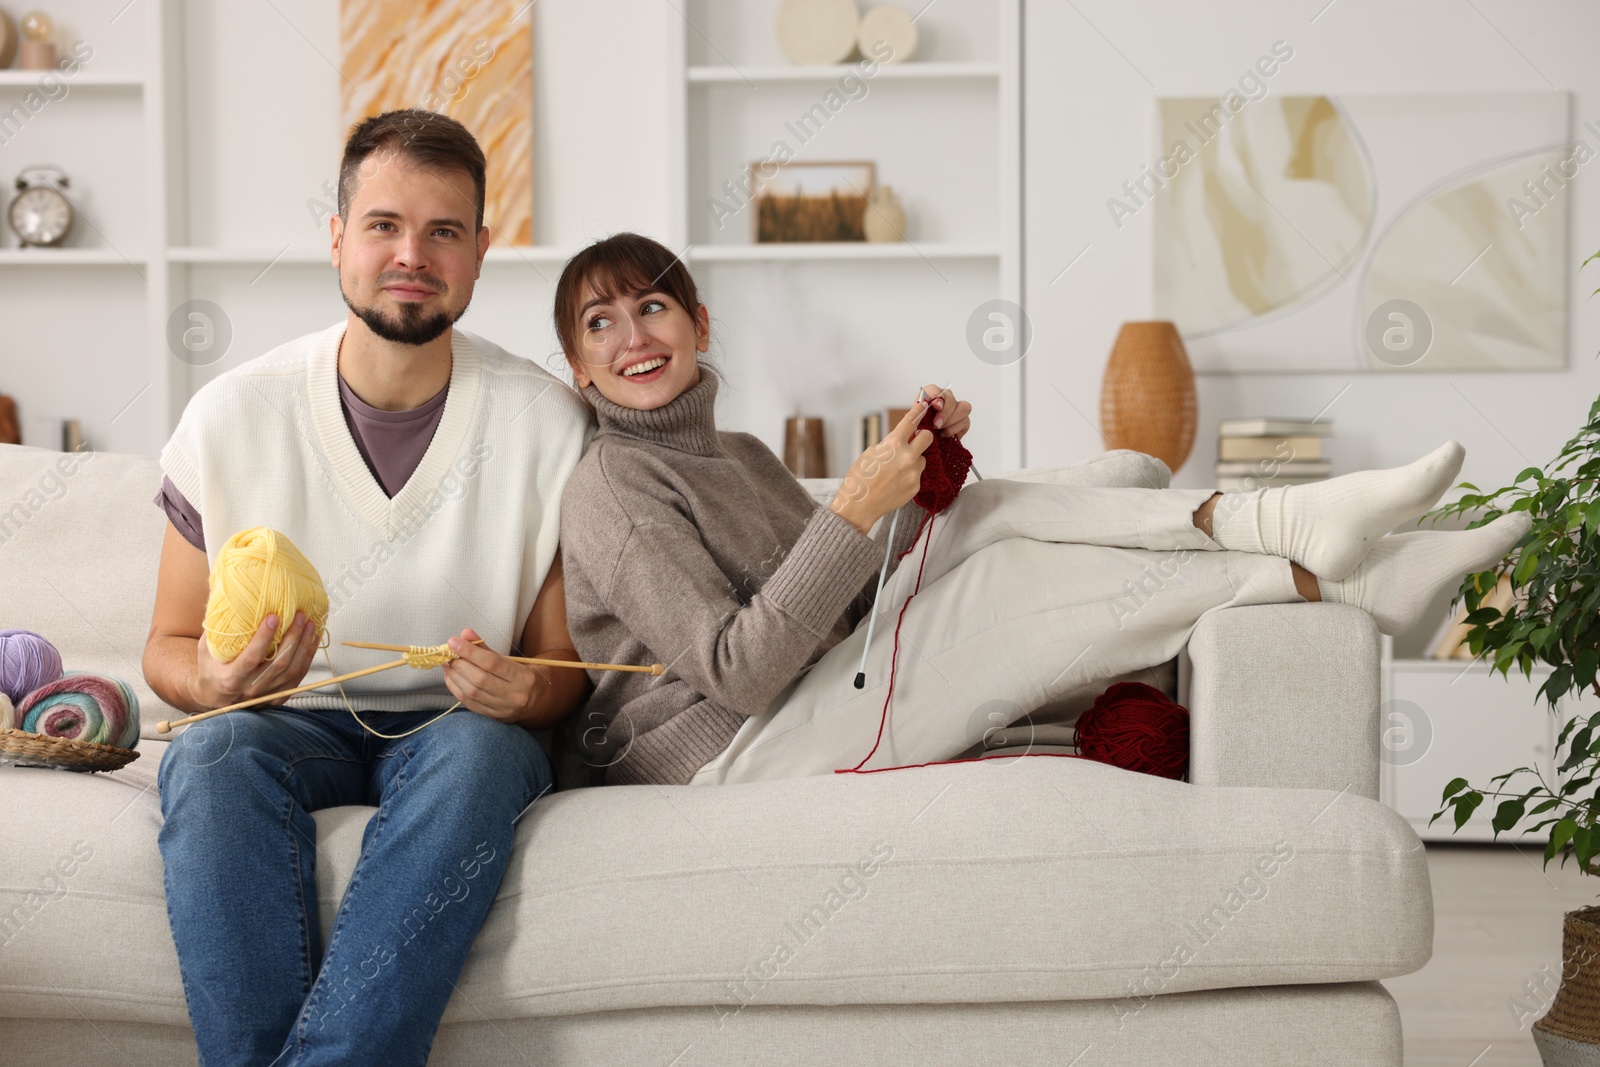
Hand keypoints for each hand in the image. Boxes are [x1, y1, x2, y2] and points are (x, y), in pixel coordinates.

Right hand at [194, 610, 321, 708]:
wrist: (216, 700)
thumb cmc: (211, 671)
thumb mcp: (206, 652)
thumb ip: (216, 631)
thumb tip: (226, 598)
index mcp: (230, 679)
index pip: (250, 659)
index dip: (263, 638)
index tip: (273, 617)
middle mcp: (250, 689)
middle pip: (278, 663)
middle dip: (292, 637)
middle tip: (299, 616)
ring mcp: (267, 694)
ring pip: (292, 669)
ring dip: (304, 645)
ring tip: (310, 624)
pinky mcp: (279, 696)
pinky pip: (299, 676)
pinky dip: (308, 656)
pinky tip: (313, 639)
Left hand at [441, 628, 547, 725]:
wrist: (536, 702)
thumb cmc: (521, 676)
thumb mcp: (510, 660)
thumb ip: (485, 648)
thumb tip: (465, 634)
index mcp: (522, 677)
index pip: (492, 663)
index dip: (470, 652)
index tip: (453, 642)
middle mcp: (514, 695)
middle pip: (480, 679)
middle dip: (460, 664)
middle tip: (448, 654)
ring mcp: (503, 709)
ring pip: (472, 692)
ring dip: (455, 676)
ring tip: (447, 665)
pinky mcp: (493, 717)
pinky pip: (469, 703)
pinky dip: (456, 689)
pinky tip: (451, 678)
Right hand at [829, 400, 934, 535]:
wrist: (859, 506)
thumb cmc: (860, 479)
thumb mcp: (870, 453)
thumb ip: (889, 444)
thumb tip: (900, 439)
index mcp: (893, 445)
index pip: (911, 421)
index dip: (918, 411)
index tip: (924, 405)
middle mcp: (907, 457)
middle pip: (927, 437)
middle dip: (922, 437)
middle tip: (913, 441)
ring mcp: (913, 473)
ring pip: (922, 458)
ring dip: (914, 460)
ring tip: (896, 470)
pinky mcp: (916, 486)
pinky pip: (918, 475)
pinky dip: (909, 476)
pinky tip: (895, 482)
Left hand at [916, 382, 971, 439]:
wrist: (922, 438)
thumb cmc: (918, 427)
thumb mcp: (913, 419)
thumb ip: (917, 411)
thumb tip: (922, 406)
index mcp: (931, 394)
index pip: (937, 390)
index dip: (938, 397)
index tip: (936, 406)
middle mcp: (945, 398)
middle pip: (952, 399)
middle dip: (945, 414)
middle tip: (936, 425)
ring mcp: (956, 409)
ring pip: (965, 408)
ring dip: (952, 422)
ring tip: (941, 432)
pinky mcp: (962, 421)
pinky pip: (966, 422)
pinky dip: (956, 430)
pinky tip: (946, 435)